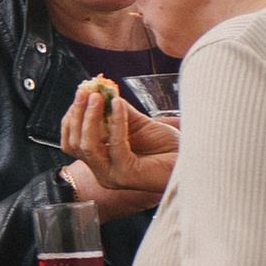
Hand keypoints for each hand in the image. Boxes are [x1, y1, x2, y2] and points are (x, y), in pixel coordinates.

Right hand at [58, 79, 176, 218]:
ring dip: (90, 118)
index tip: (82, 92)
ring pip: (87, 146)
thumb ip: (118, 110)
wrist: (192, 161)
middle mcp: (102, 171)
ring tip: (98, 97)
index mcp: (101, 160)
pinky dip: (115, 122)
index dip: (73, 116)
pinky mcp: (126, 175)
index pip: (72, 140)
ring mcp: (112, 176)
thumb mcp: (137, 124)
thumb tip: (102, 89)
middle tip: (86, 92)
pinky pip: (114, 145)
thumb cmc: (168, 147)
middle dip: (78, 114)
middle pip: (74, 144)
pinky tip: (119, 105)